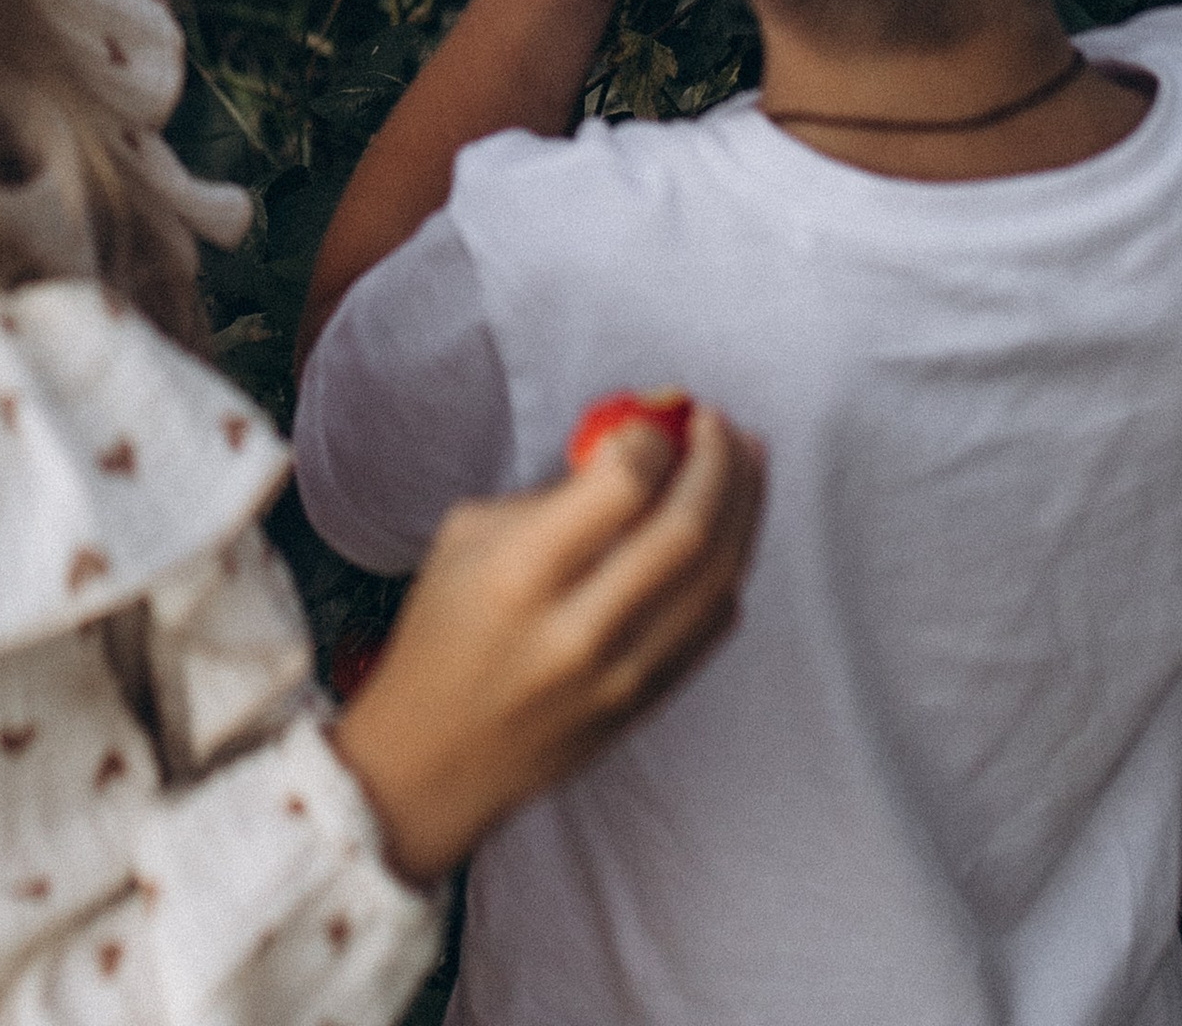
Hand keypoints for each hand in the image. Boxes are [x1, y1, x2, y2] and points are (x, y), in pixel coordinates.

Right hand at [334, 406, 765, 885]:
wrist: (432, 761)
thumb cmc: (443, 630)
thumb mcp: (469, 536)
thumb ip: (554, 494)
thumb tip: (638, 445)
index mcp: (522, 574)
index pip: (622, 486)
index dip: (651, 438)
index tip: (650, 420)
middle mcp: (579, 631)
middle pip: (686, 532)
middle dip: (718, 463)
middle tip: (718, 422)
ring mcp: (621, 679)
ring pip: (717, 582)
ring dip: (744, 509)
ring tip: (749, 458)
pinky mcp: (644, 708)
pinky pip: (713, 630)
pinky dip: (730, 571)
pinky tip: (730, 534)